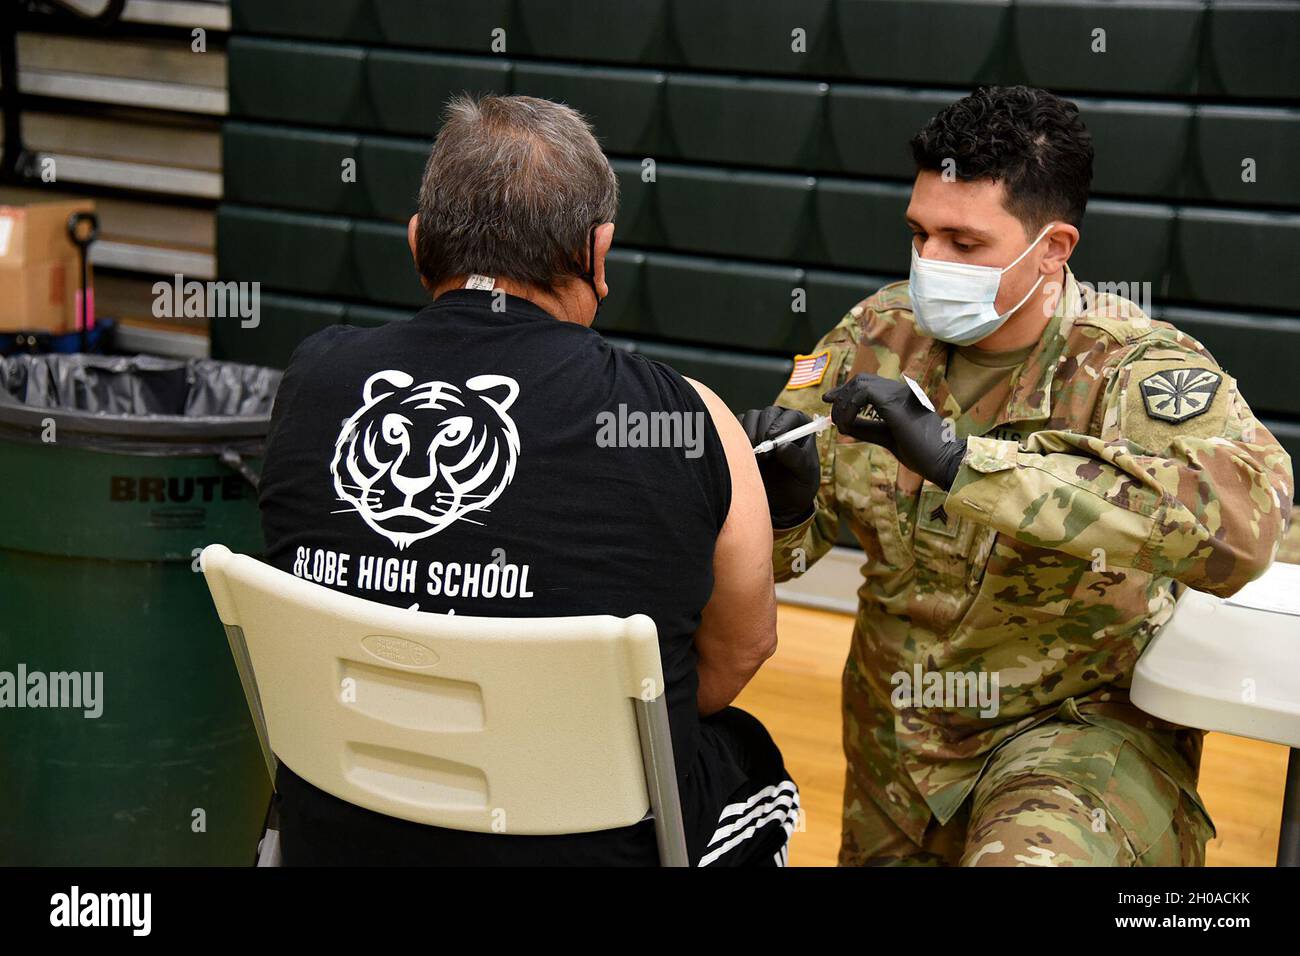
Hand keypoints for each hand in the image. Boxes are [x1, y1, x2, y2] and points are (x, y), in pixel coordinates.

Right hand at [739, 406, 820, 526]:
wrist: (781, 499)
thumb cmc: (797, 484)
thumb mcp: (804, 474)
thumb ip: (796, 459)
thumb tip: (783, 446)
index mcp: (801, 427)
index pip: (791, 416)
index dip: (781, 425)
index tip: (774, 439)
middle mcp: (780, 421)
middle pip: (768, 413)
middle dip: (763, 430)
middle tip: (762, 451)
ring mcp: (760, 426)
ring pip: (750, 418)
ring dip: (749, 435)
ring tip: (755, 457)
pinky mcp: (743, 433)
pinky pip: (736, 426)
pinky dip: (736, 438)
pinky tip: (744, 455)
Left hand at [822, 374, 967, 489]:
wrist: (943, 460)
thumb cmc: (920, 453)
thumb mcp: (886, 438)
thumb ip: (867, 429)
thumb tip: (844, 425)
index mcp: (900, 397)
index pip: (868, 384)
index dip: (846, 390)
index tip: (830, 401)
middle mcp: (900, 390)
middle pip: (862, 380)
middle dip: (841, 393)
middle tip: (829, 408)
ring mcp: (899, 393)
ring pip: (860, 384)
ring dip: (843, 403)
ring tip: (840, 423)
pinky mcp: (895, 402)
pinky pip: (862, 394)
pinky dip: (849, 408)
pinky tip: (848, 425)